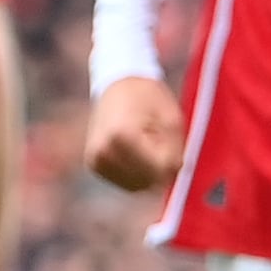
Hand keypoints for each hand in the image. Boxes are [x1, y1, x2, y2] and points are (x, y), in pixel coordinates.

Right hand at [85, 75, 187, 193]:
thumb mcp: (171, 119)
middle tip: (158, 139)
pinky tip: (137, 151)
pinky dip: (138, 173)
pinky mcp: (94, 166)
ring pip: (138, 186)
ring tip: (146, 142)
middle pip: (148, 181)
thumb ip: (175, 152)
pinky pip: (127, 183)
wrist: (117, 84)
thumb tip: (171, 179)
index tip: (169, 139)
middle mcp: (102, 152)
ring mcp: (96, 161)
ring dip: (150, 172)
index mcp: (120, 136)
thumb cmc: (148, 97)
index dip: (173, 159)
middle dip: (161, 167)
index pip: (159, 170)